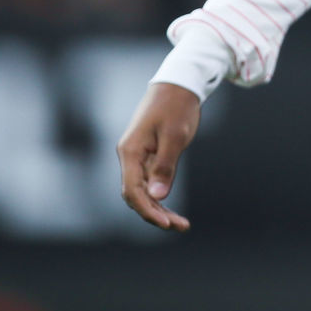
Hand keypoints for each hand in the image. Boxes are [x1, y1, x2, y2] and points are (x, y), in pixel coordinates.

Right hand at [116, 81, 201, 231]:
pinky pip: (150, 181)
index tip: (166, 223)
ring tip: (181, 224)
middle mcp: (129, 157)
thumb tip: (157, 196)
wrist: (178, 83)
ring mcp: (138, 156)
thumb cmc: (177, 106)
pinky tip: (172, 207)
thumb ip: (165, 167)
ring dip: (159, 208)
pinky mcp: (148, 155)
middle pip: (136, 195)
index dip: (147, 209)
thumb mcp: (175, 136)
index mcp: (130, 152)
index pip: (132, 190)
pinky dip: (160, 195)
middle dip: (156, 213)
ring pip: (143, 190)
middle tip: (180, 226)